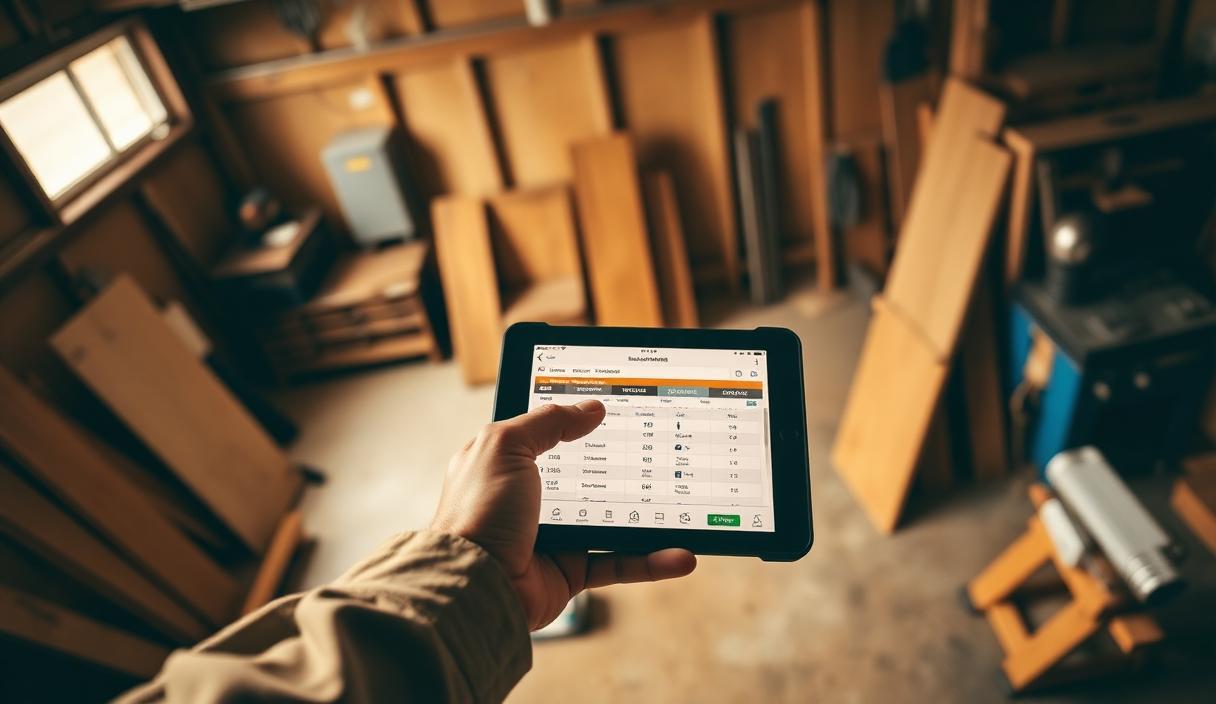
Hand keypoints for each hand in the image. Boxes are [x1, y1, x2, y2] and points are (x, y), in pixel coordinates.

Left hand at [431, 400, 696, 629]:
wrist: (474, 585)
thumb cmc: (479, 512)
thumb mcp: (506, 446)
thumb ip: (549, 422)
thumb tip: (592, 409)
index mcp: (508, 465)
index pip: (547, 435)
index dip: (576, 421)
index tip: (616, 410)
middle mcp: (530, 499)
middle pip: (588, 477)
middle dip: (624, 467)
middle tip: (660, 452)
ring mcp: (552, 536)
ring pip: (612, 521)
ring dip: (649, 518)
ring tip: (683, 506)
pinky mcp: (569, 573)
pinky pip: (618, 563)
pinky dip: (650, 561)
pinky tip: (681, 555)